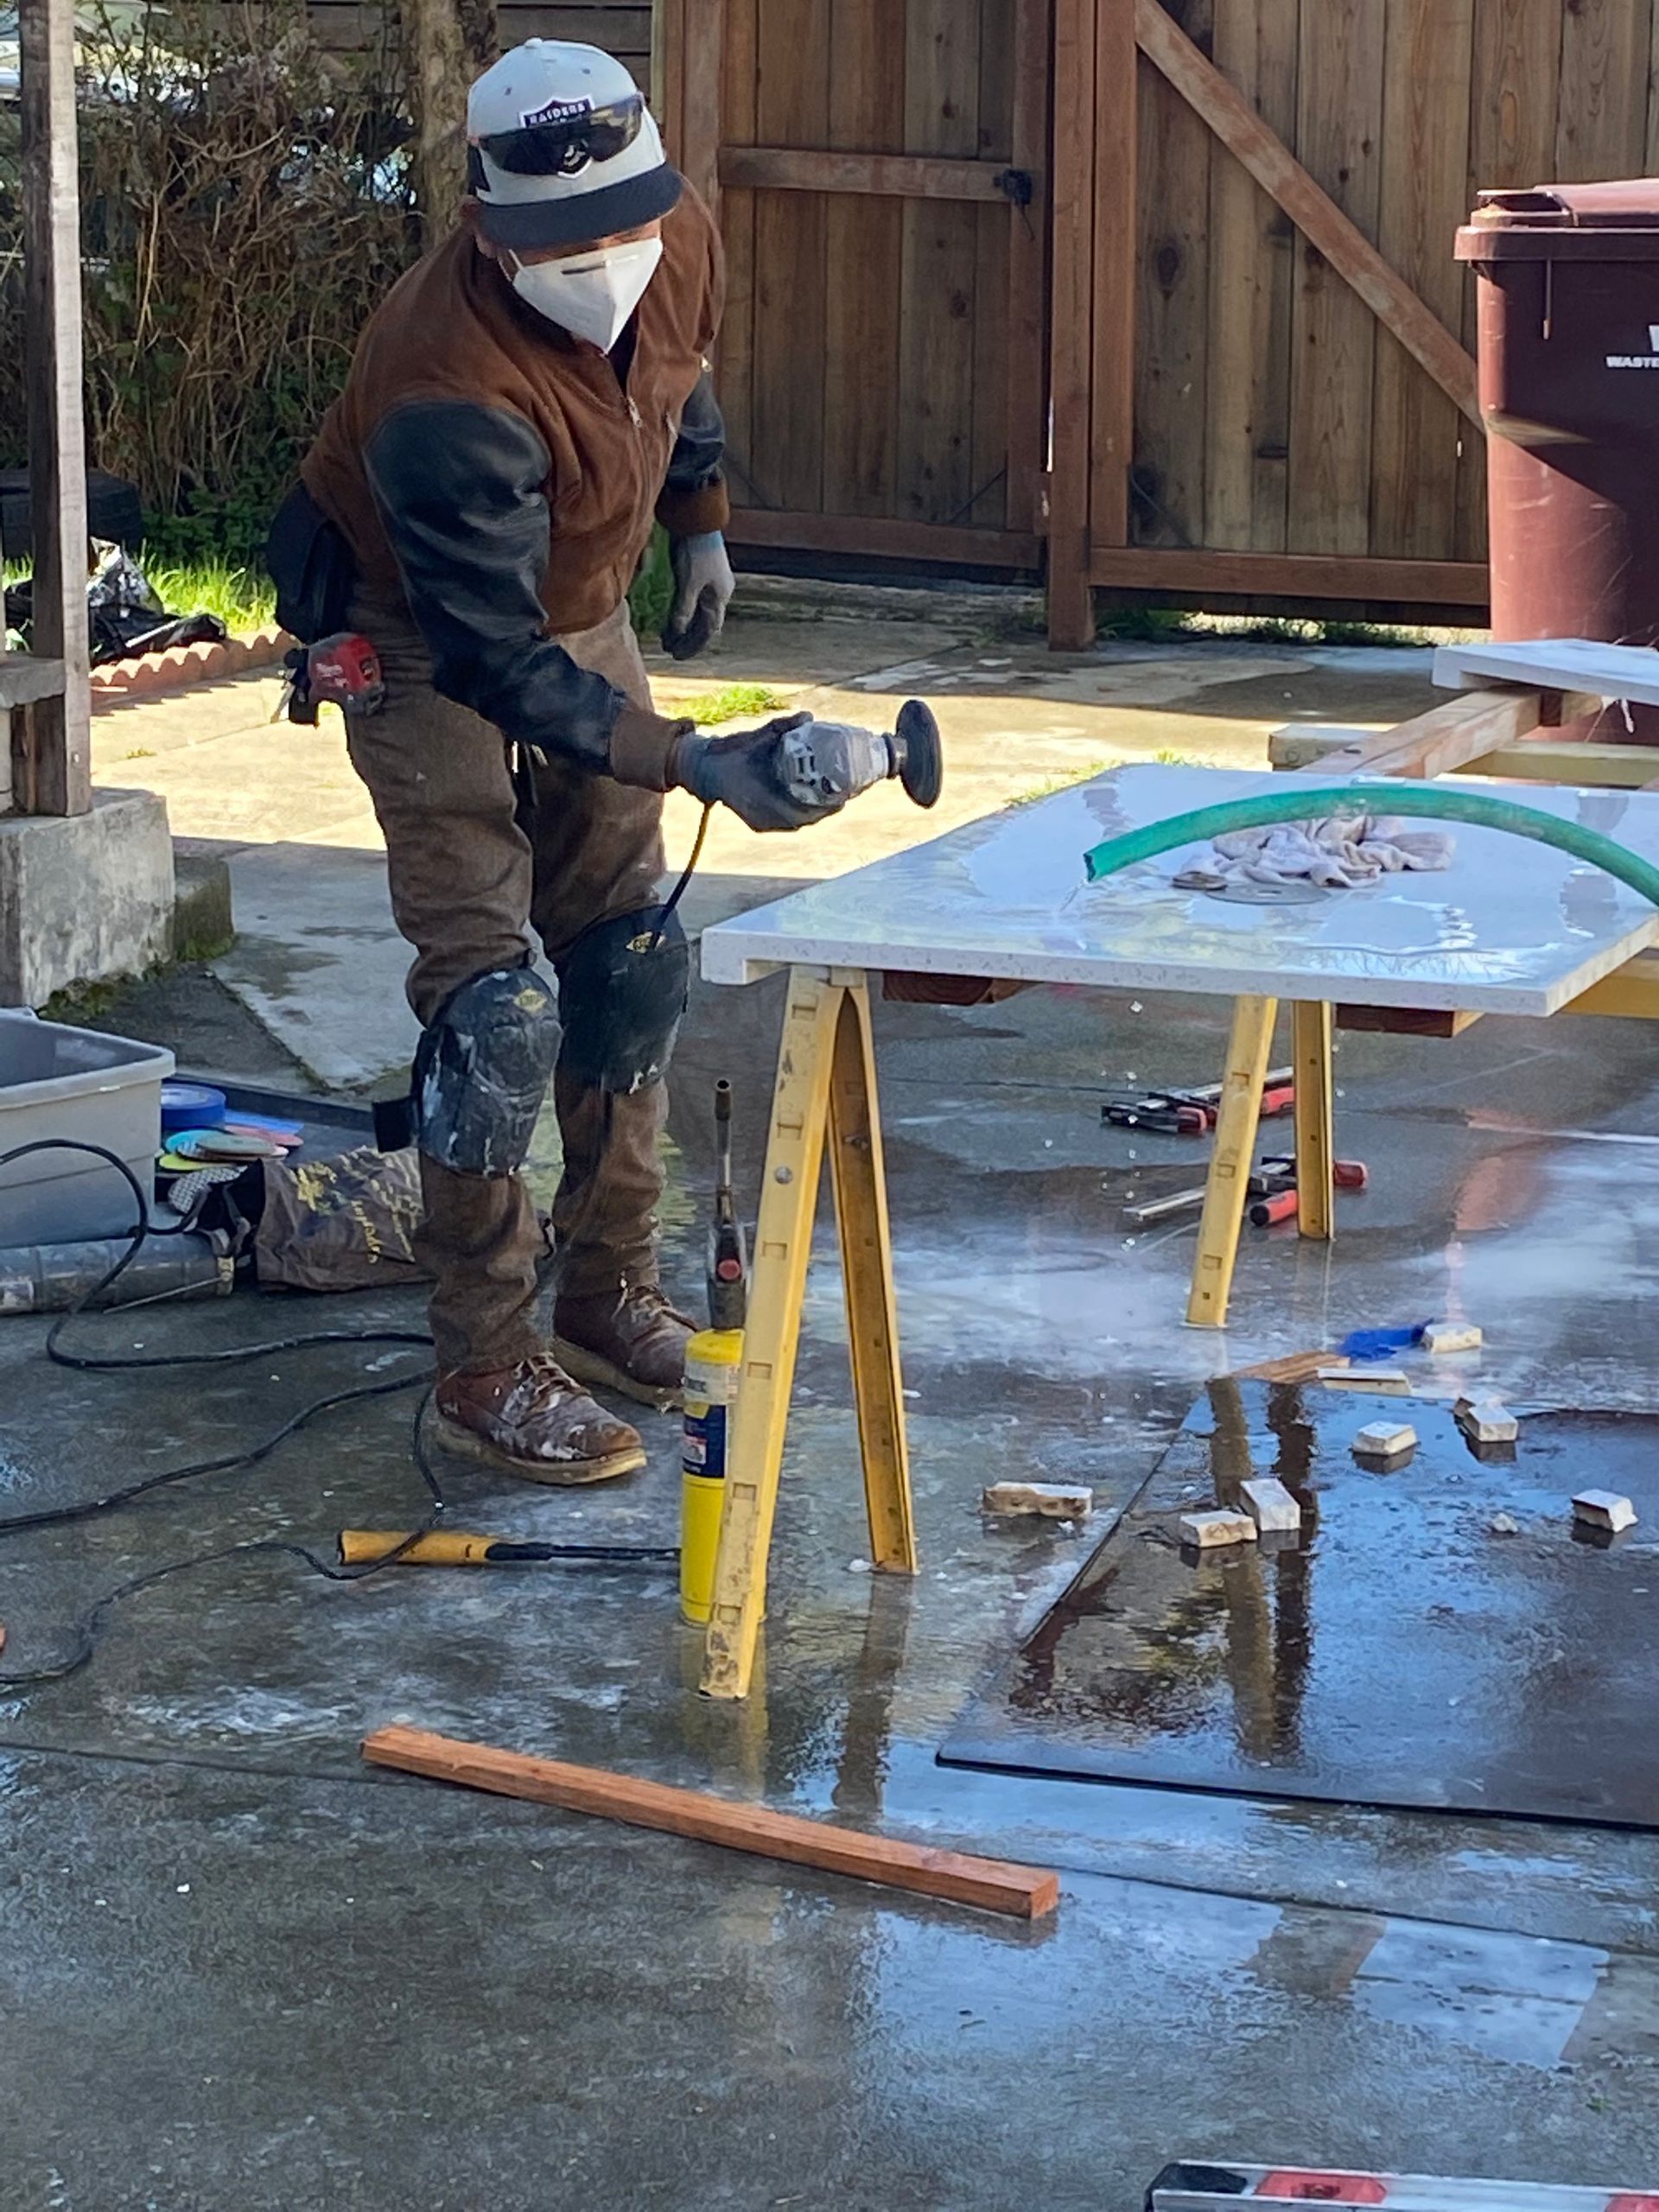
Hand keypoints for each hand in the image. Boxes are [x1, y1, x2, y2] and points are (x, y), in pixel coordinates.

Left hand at [662, 531, 733, 660]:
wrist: (697, 520)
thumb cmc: (695, 551)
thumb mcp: (689, 582)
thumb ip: (684, 608)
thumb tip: (678, 631)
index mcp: (720, 595)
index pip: (709, 629)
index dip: (694, 644)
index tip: (678, 654)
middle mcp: (718, 591)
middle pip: (704, 622)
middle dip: (688, 638)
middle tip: (670, 649)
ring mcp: (710, 582)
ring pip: (698, 612)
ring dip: (684, 626)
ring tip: (668, 637)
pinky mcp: (699, 573)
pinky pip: (692, 600)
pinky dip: (682, 611)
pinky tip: (670, 616)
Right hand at [677, 712, 831, 832]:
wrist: (704, 768)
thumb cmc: (730, 753)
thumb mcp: (757, 737)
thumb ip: (782, 727)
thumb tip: (808, 716)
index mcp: (763, 802)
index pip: (805, 812)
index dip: (828, 804)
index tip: (846, 793)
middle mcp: (764, 818)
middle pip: (807, 818)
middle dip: (830, 805)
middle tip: (850, 789)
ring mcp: (763, 822)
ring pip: (800, 821)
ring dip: (820, 810)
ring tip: (841, 794)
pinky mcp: (761, 821)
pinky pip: (790, 820)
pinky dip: (805, 811)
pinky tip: (819, 801)